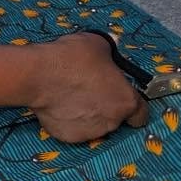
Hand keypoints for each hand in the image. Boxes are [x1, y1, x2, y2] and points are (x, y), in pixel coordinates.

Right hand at [27, 33, 149, 142]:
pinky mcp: (68, 136)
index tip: (121, 96)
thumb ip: (109, 52)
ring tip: (71, 95)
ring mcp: (90, 132)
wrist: (38, 75)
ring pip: (95, 124)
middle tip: (90, 89)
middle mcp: (112, 121)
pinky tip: (59, 104)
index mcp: (126, 101)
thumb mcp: (98, 44)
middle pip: (116, 117)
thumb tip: (109, 51)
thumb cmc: (72, 58)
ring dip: (88, 113)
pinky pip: (74, 127)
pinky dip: (69, 119)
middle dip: (106, 105)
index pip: (141, 114)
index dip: (133, 105)